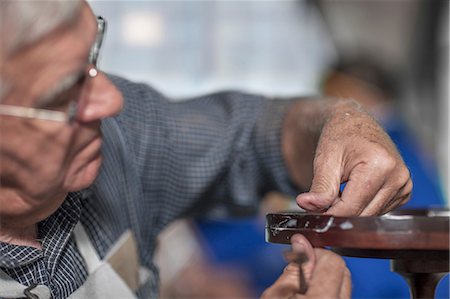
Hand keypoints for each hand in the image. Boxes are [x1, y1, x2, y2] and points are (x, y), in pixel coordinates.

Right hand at [262, 234, 350, 298]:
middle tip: (299, 271)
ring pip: (342, 281)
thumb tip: (301, 241)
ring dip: (324, 278)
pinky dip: (326, 290)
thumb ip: (293, 266)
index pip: (333, 259)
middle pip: (341, 268)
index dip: (314, 253)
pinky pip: (340, 294)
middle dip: (320, 264)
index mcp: (323, 296)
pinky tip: (308, 295)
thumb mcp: (276, 293)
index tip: (299, 255)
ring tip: (301, 286)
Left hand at [283, 99, 411, 215]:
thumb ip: (319, 187)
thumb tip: (307, 206)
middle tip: (323, 199)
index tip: (312, 212)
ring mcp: (404, 185)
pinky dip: (363, 206)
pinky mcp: (404, 191)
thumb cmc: (339, 138)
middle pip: (363, 215)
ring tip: (339, 188)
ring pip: (371, 216)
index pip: (351, 208)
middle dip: (339, 211)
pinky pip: (379, 211)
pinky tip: (353, 190)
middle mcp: (398, 176)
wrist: (354, 124)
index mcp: (380, 166)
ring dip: (351, 209)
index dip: (329, 213)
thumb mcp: (325, 160)